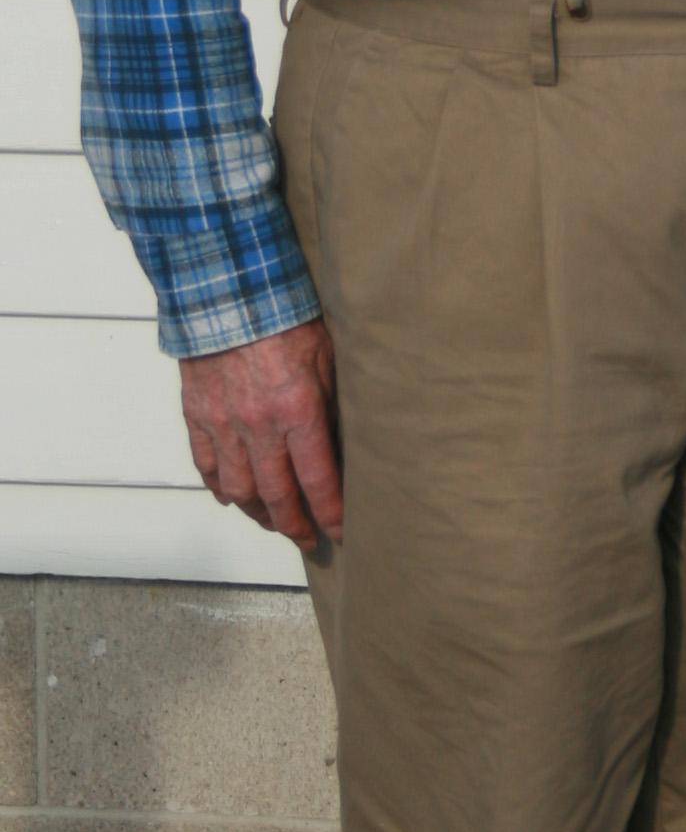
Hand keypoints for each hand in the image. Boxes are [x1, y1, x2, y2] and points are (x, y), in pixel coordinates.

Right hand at [180, 318, 343, 550]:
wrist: (228, 291)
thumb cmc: (285, 316)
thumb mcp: (327, 356)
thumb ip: (332, 402)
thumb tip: (342, 441)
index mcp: (298, 410)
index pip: (316, 479)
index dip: (329, 511)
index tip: (340, 530)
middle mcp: (259, 426)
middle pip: (276, 495)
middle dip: (296, 525)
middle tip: (309, 539)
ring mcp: (223, 425)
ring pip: (239, 491)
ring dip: (258, 513)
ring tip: (275, 521)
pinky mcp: (197, 417)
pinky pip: (208, 467)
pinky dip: (221, 488)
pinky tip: (235, 496)